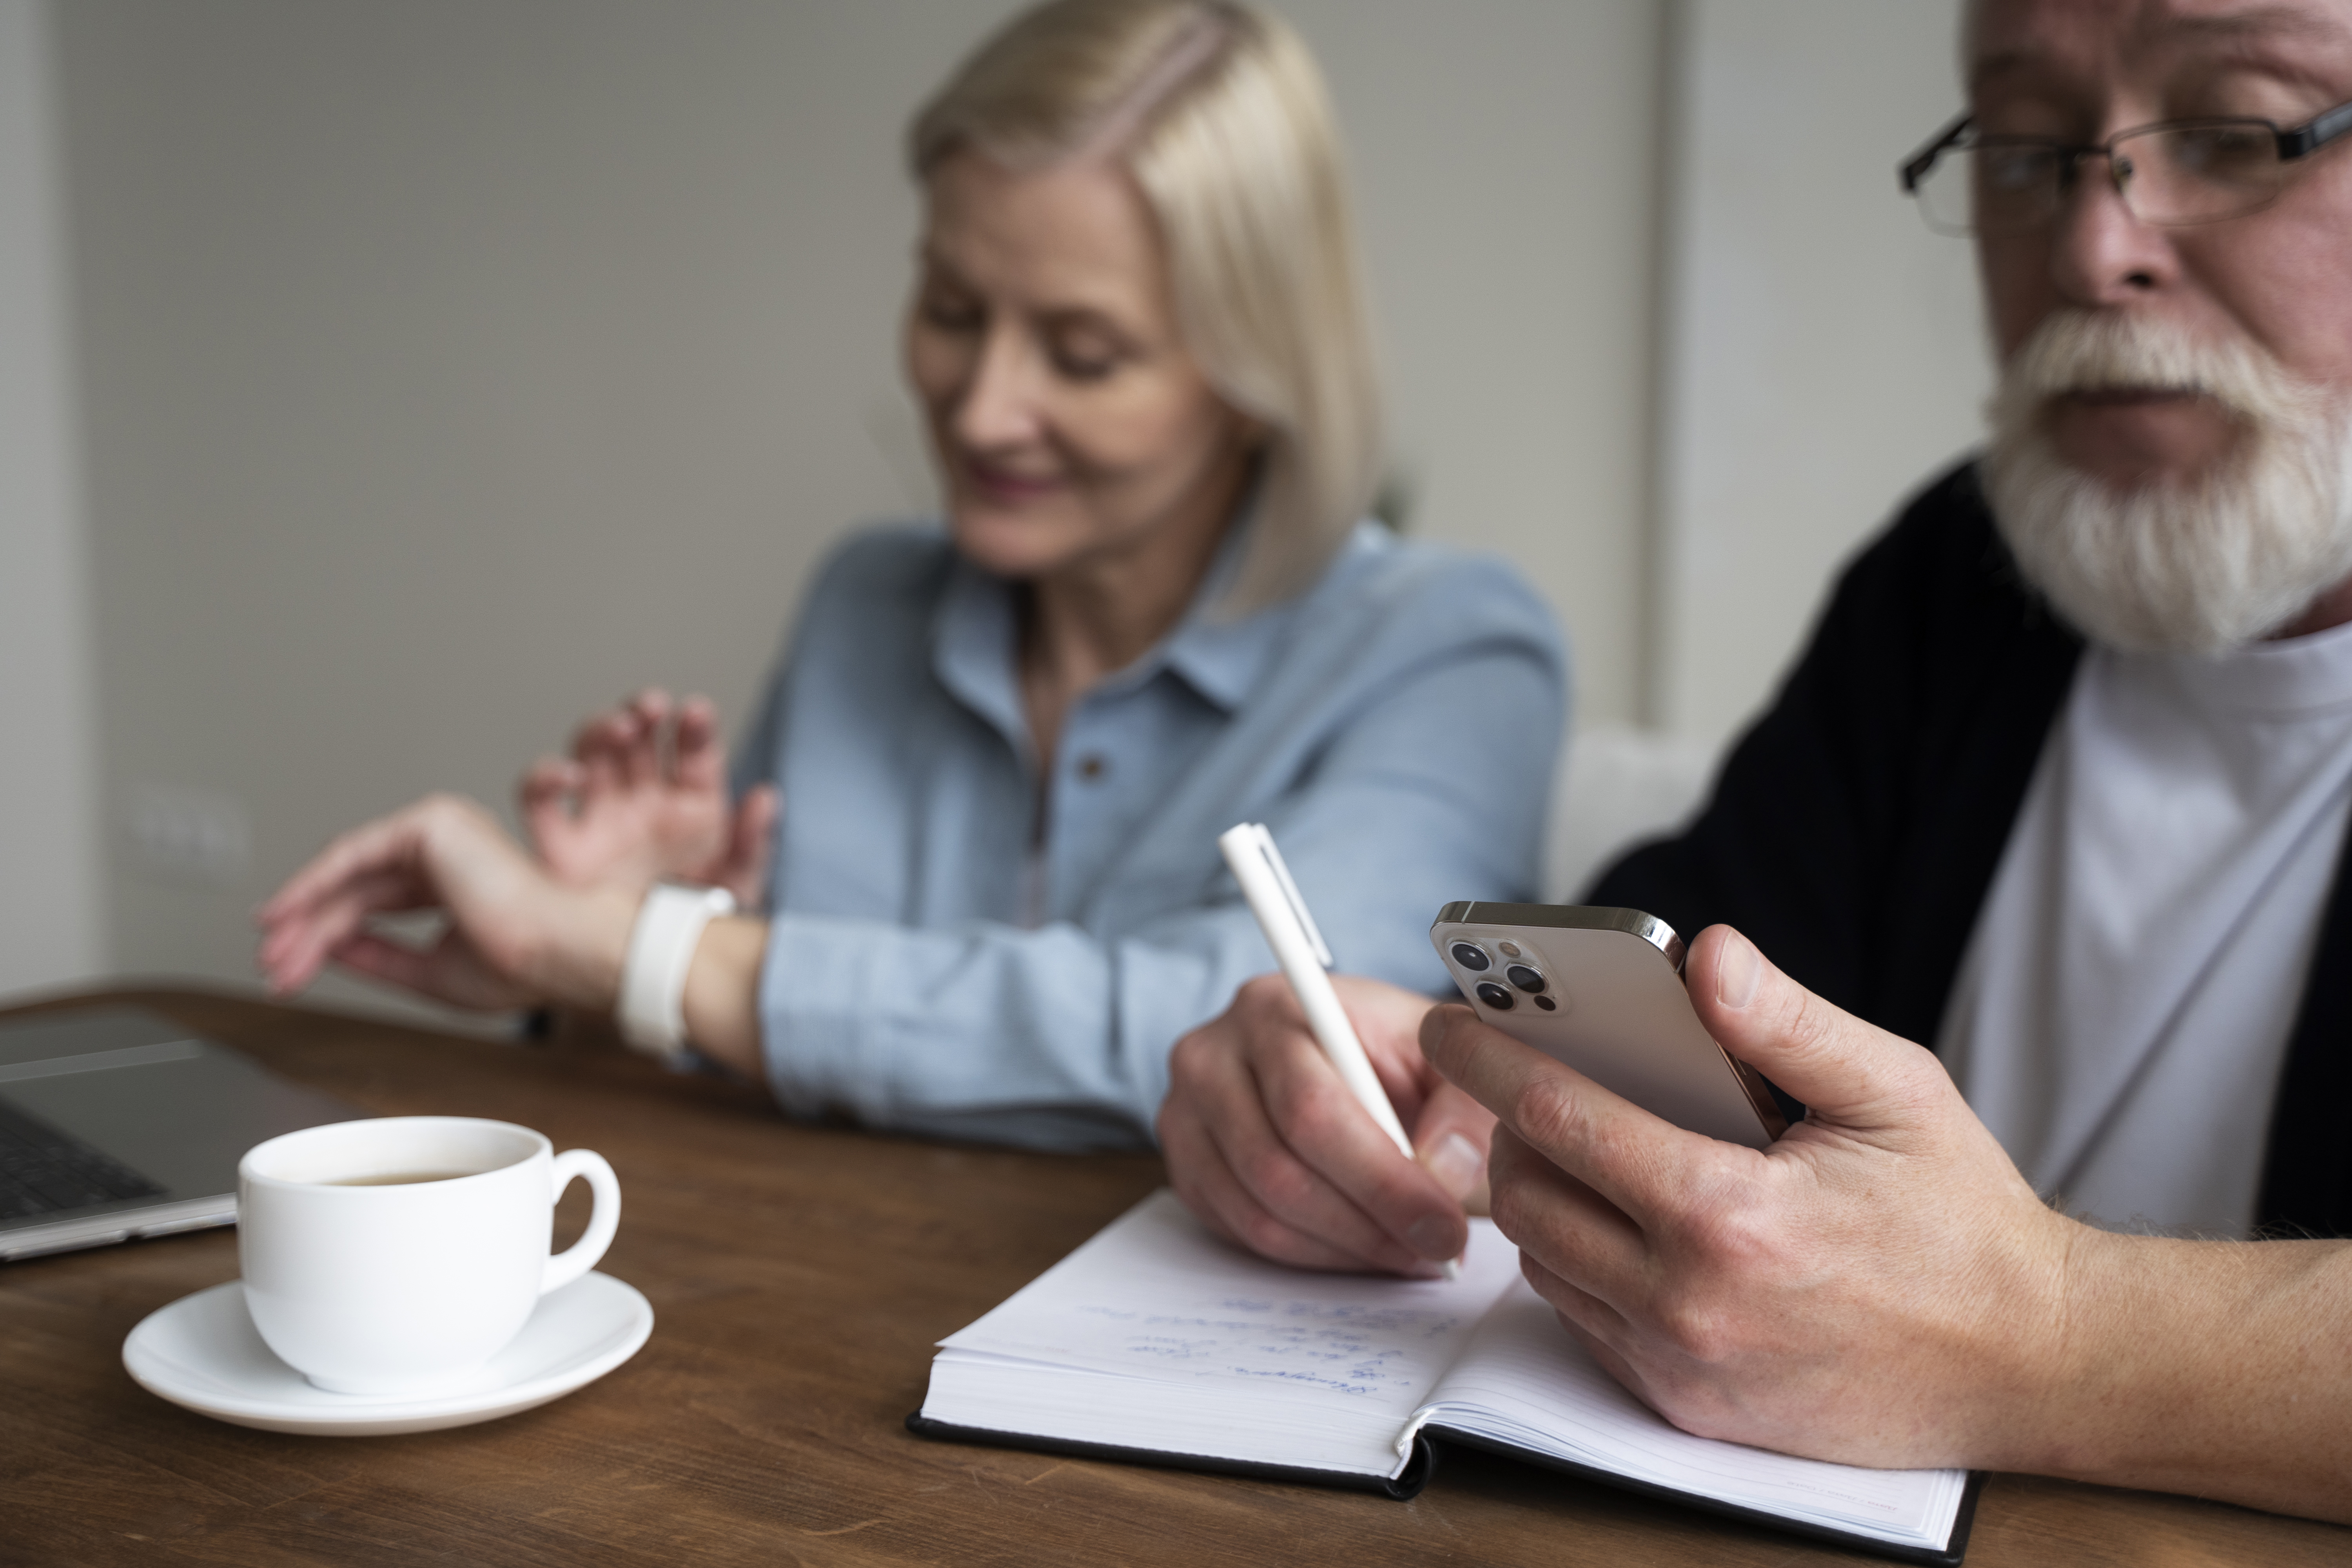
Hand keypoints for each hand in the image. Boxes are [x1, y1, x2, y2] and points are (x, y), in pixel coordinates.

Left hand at [256, 793, 637, 1013]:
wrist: (560, 951)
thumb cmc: (524, 963)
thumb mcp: (430, 970)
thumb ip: (381, 956)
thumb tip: (330, 947)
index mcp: (457, 876)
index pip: (377, 904)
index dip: (330, 939)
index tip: (295, 971)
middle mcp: (447, 847)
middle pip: (355, 890)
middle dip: (308, 933)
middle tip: (274, 969)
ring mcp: (439, 830)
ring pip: (348, 874)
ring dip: (303, 917)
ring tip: (274, 956)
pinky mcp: (429, 824)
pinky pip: (353, 854)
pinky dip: (313, 884)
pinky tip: (284, 913)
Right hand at [520, 689, 778, 904]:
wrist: (652, 974)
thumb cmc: (696, 922)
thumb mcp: (735, 886)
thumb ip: (751, 844)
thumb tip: (766, 797)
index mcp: (689, 804)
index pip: (692, 754)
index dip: (693, 730)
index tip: (695, 713)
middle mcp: (641, 802)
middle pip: (637, 741)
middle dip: (642, 715)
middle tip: (652, 707)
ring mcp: (599, 819)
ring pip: (590, 755)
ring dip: (600, 731)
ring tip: (621, 727)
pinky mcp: (558, 848)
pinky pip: (539, 802)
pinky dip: (545, 779)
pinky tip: (568, 775)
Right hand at [1159, 973, 1497, 1276]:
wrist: (1355, 1061)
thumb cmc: (1401, 1059)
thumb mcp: (1449, 1064)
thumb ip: (1461, 1110)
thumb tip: (1444, 1170)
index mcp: (1275, 1007)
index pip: (1311, 1107)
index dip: (1380, 1179)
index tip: (1444, 1224)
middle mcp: (1211, 1054)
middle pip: (1276, 1167)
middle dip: (1368, 1224)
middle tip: (1437, 1249)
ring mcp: (1185, 1113)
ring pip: (1258, 1212)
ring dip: (1344, 1248)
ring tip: (1409, 1250)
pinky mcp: (1185, 1165)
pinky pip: (1241, 1233)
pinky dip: (1312, 1254)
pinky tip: (1363, 1244)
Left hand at [1424, 923, 2074, 1469]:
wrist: (2028, 1363)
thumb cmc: (1961, 1219)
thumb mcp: (1892, 1091)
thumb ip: (1785, 1021)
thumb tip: (1704, 954)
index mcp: (1732, 1215)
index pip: (1560, 1119)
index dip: (1490, 1058)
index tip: (1450, 1020)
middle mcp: (1691, 1302)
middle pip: (1528, 1197)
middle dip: (1507, 1130)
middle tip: (1526, 1083)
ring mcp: (1684, 1367)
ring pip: (1544, 1265)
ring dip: (1540, 1200)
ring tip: (1579, 1147)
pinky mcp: (1690, 1408)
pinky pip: (1585, 1325)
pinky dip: (1579, 1267)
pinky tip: (1622, 1222)